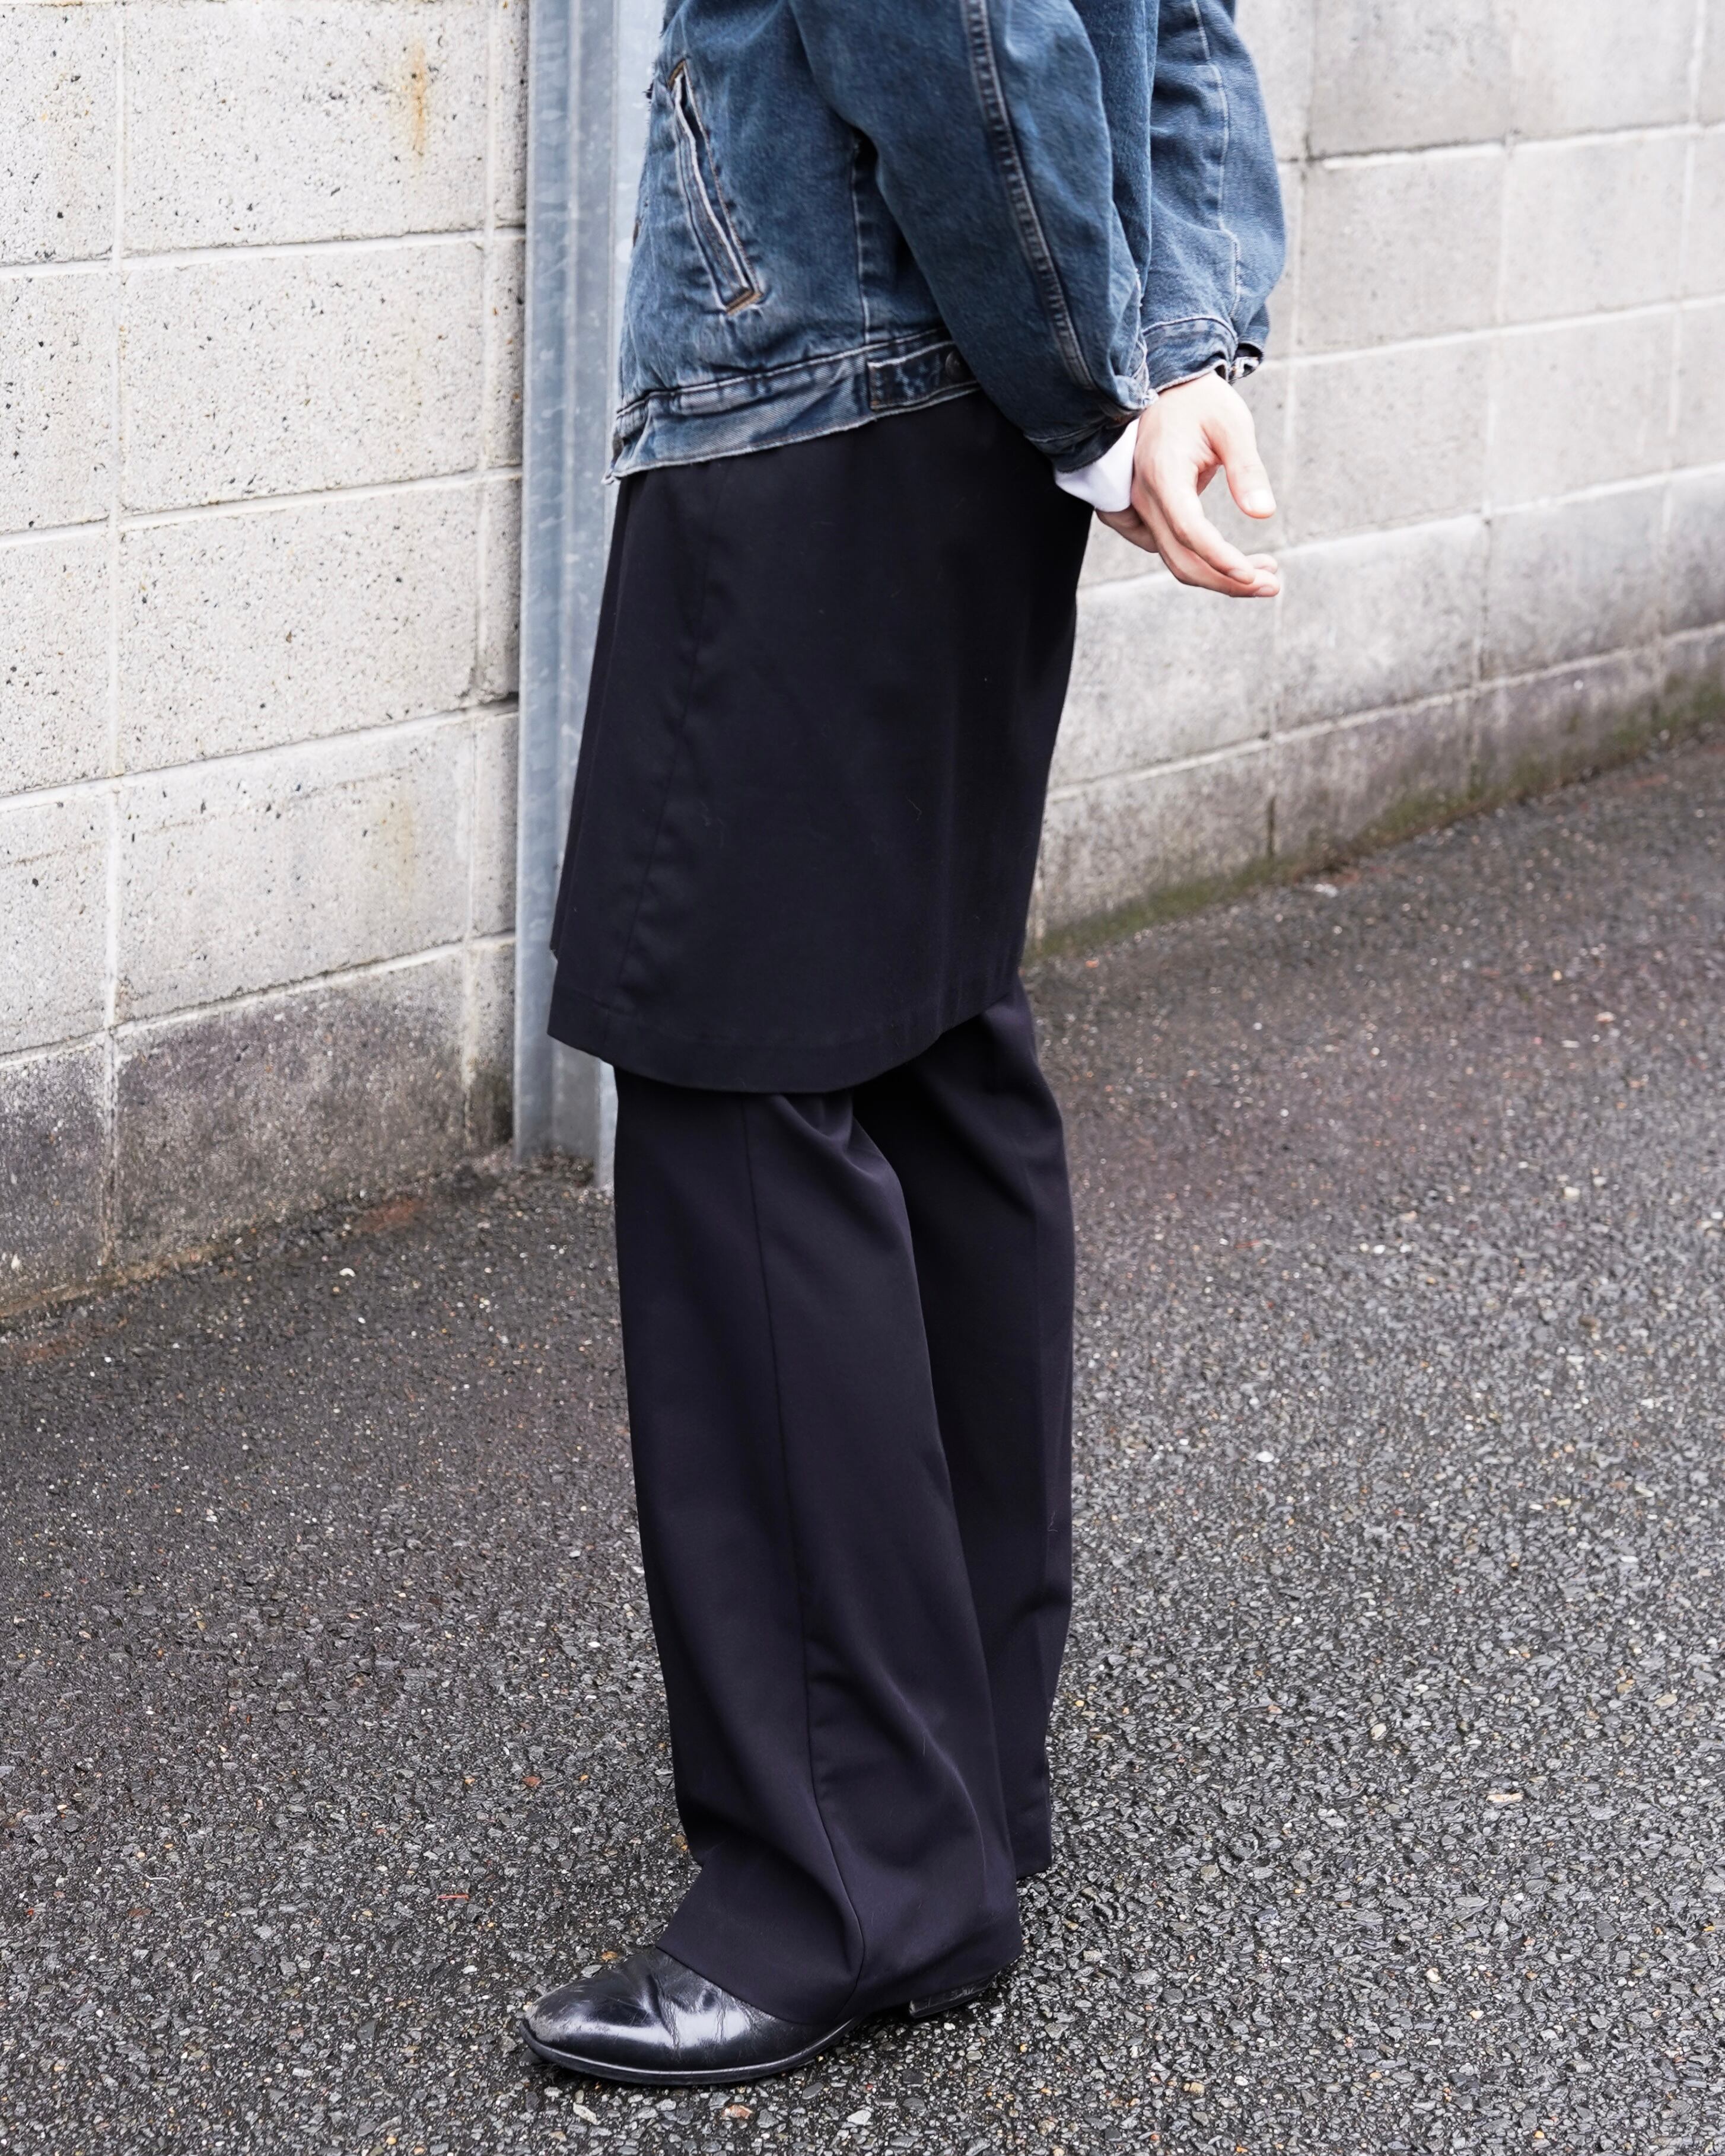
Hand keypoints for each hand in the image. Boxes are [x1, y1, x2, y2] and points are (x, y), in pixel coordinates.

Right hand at [1097, 374, 1279, 597]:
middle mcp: (1145, 498)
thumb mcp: (1232, 425)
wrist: (1166, 389)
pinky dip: (1204, 563)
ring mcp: (1141, 510)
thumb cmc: (1200, 401)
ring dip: (1220, 577)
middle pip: (1182, 560)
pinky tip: (1235, 563)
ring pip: (1178, 561)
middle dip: (1228, 581)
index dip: (1221, 558)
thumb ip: (1247, 469)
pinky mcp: (1146, 517)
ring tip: (1265, 574)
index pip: (1189, 530)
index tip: (1253, 574)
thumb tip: (1264, 513)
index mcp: (1163, 473)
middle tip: (1273, 585)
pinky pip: (1172, 551)